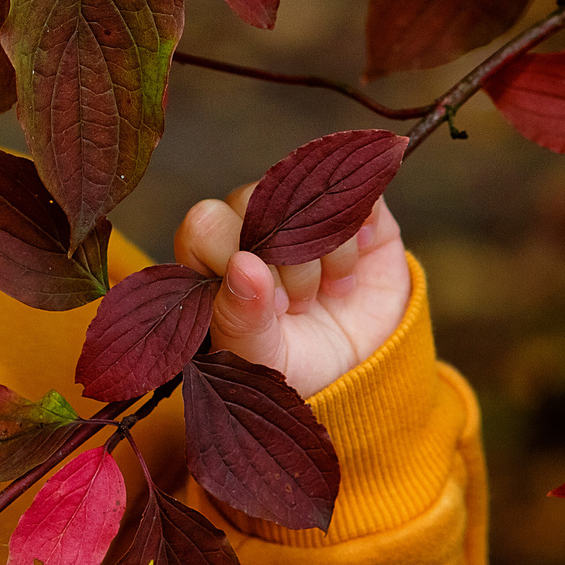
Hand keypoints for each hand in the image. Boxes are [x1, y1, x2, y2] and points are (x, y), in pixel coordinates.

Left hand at [174, 191, 411, 398]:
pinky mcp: (345, 208)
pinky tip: (353, 272)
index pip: (205, 224)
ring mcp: (296, 211)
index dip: (238, 258)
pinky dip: (360, 235)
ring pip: (304, 196)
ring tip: (330, 294)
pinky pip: (352, 196)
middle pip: (254, 202)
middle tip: (300, 305)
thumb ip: (240, 319)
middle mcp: (247, 224)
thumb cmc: (292, 363)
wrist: (360, 368)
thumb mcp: (262, 358)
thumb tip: (243, 265)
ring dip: (326, 251)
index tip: (273, 306)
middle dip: (286, 259)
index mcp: (210, 256)